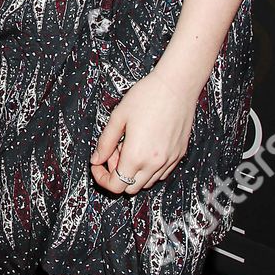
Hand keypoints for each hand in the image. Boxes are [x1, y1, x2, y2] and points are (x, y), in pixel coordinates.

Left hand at [91, 70, 197, 194]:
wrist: (177, 86)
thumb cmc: (147, 96)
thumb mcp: (118, 117)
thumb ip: (105, 142)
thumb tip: (96, 160)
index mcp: (136, 156)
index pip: (115, 186)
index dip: (102, 178)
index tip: (98, 164)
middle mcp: (154, 163)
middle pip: (130, 188)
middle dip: (117, 174)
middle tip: (115, 151)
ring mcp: (169, 160)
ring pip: (147, 183)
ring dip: (134, 172)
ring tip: (131, 146)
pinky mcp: (179, 155)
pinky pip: (161, 173)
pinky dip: (149, 168)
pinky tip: (145, 147)